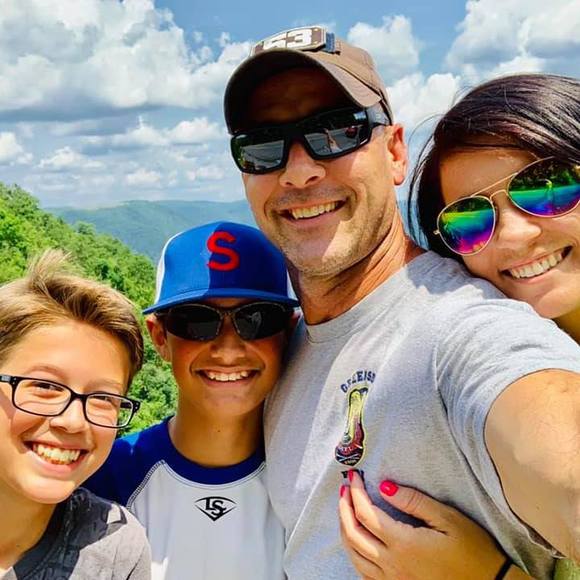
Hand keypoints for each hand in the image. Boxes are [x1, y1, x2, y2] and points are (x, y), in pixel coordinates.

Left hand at [339, 471, 529, 579]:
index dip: (356, 492)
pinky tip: (357, 542)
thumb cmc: (473, 549)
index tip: (354, 476)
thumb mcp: (448, 518)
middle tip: (344, 488)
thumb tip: (385, 486)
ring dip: (345, 530)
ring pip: (354, 556)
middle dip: (344, 508)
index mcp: (403, 544)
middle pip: (353, 534)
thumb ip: (414, 501)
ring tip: (345, 509)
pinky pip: (365, 574)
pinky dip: (354, 554)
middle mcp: (393, 565)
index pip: (366, 514)